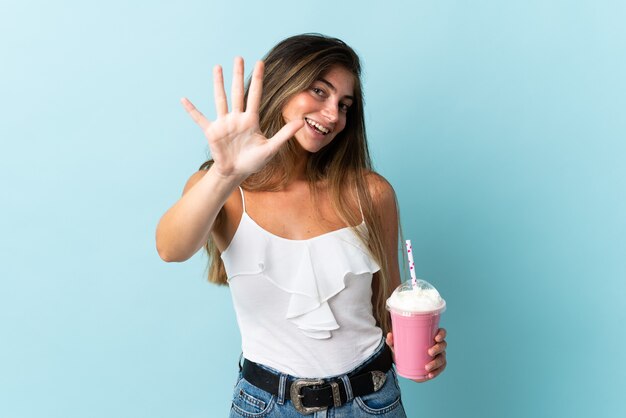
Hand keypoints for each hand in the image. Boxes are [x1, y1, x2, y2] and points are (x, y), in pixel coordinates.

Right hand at [181, 57, 303, 178]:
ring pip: (221, 99)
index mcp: (251, 120)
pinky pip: (200, 119)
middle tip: (239, 57)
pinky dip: (192, 110)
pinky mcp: (212, 132)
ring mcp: (224, 123)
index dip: (258, 79)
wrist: (236, 173)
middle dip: (239, 75)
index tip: (260, 62)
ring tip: (217, 67)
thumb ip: (284, 134)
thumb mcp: (271, 148)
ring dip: (218, 83)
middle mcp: (237, 118)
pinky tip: (184, 100)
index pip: (255, 95)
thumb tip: (301, 123)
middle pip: (238, 92)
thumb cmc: (254, 161)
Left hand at [385, 328, 446, 382]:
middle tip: (429, 352)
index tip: (436, 337)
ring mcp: (438, 356)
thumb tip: (389, 335)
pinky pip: (440, 369)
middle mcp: (437, 346)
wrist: (403, 363)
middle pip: (443, 345)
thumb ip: (392, 341)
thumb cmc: (403, 349)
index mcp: (430, 337)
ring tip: (427, 367)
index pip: (441, 333)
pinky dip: (436, 372)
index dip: (442, 334)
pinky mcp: (437, 367)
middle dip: (438, 348)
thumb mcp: (397, 346)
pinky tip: (430, 375)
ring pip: (442, 358)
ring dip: (436, 363)